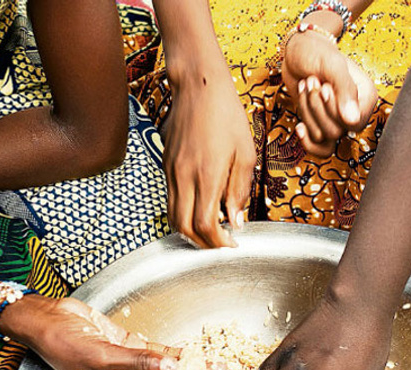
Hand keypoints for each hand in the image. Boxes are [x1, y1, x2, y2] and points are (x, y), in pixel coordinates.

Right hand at [4, 296, 223, 369]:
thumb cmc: (60, 342)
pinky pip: (158, 354)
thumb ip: (137, 360)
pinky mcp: (128, 348)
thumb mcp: (100, 355)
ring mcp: (126, 367)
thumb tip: (170, 366)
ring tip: (216, 369)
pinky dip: (177, 354)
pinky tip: (197, 355)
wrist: (46, 317)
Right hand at [163, 66, 255, 247]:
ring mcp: (170, 170)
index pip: (205, 224)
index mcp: (207, 174)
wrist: (198, 85)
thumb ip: (240, 189)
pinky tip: (201, 207)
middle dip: (202, 243)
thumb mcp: (245, 152)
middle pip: (184, 227)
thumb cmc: (226, 114)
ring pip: (172, 216)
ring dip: (190, 230)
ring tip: (212, 229)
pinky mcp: (165, 164)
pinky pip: (170, 198)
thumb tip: (236, 220)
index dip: (218, 242)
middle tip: (221, 243)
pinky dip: (183, 212)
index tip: (232, 243)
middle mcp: (183, 176)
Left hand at [282, 31, 377, 156]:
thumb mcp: (332, 64)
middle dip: (316, 108)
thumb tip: (352, 121)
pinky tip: (299, 126)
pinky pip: (318, 146)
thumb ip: (345, 89)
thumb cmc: (316, 52)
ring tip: (305, 88)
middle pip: (336, 131)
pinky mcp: (322, 125)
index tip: (324, 86)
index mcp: (366, 95)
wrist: (297, 52)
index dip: (333, 109)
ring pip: (323, 137)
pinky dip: (306, 139)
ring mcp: (338, 120)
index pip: (353, 122)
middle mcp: (356, 111)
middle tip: (310, 81)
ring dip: (307, 113)